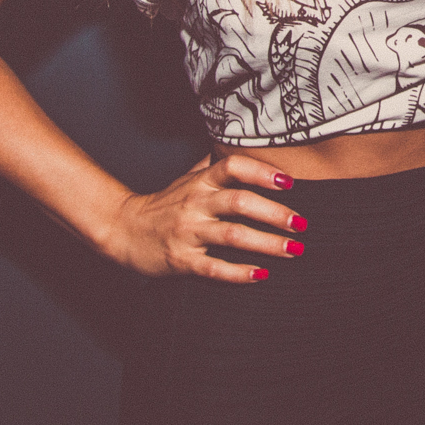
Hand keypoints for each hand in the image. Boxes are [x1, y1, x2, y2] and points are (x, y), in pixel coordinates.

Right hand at [100, 151, 304, 281]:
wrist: (121, 230)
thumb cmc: (162, 204)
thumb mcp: (186, 179)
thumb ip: (213, 166)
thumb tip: (243, 149)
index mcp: (200, 182)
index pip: (232, 167)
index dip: (261, 172)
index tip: (289, 182)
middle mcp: (195, 203)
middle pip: (239, 202)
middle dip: (275, 213)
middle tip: (302, 223)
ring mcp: (188, 232)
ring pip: (232, 235)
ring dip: (266, 243)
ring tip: (293, 250)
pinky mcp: (181, 259)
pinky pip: (213, 267)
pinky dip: (238, 273)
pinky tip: (260, 275)